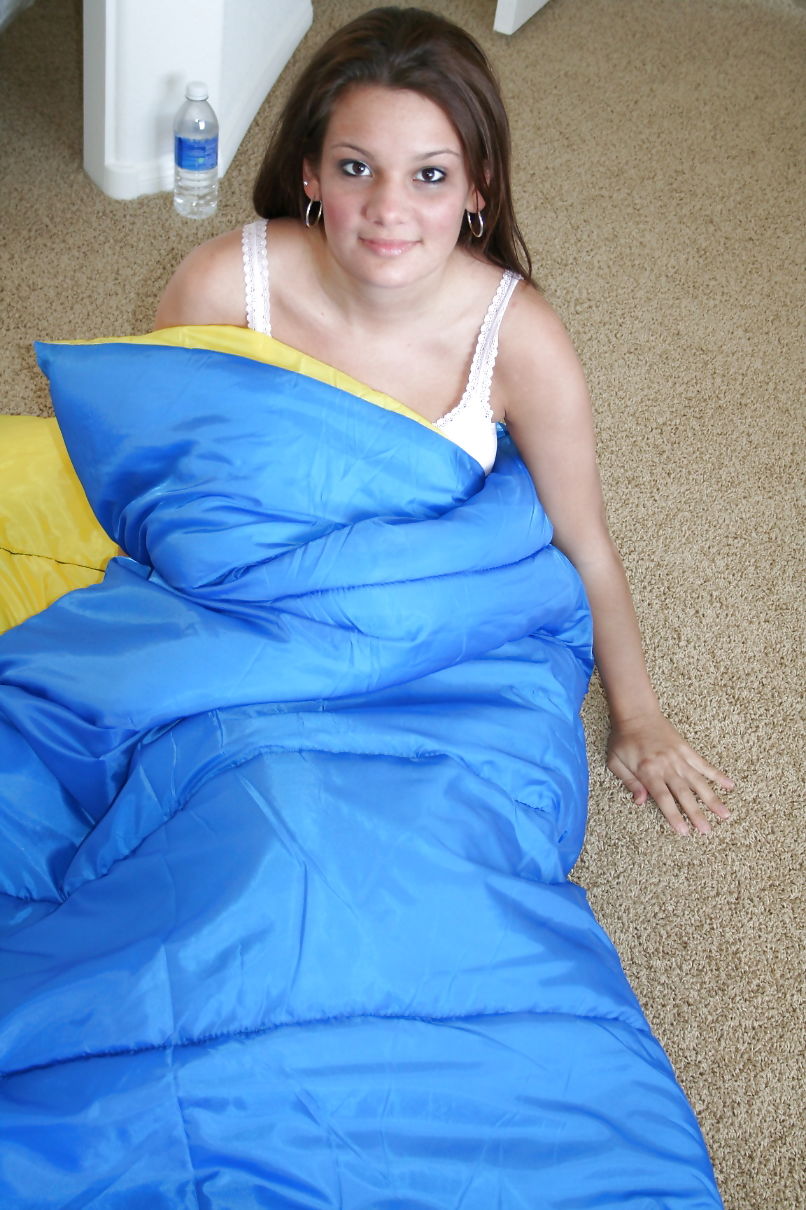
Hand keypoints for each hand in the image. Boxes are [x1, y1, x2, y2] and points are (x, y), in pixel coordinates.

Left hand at [606, 712, 733, 835]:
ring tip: (725, 814)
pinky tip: (729, 785)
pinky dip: (717, 775)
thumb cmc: (623, 738)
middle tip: (707, 831)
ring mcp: (679, 757)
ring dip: (712, 798)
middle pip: (684, 793)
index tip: (683, 831)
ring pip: (698, 781)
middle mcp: (666, 765)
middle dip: (696, 813)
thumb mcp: (615, 761)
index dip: (673, 815)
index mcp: (648, 770)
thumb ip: (629, 782)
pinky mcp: (686, 749)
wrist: (636, 712)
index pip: (663, 798)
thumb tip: (641, 802)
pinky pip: (703, 764)